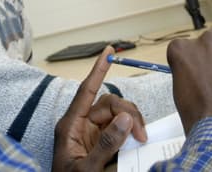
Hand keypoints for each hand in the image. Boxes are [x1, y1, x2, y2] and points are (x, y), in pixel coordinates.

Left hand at [52, 46, 147, 171]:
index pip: (85, 91)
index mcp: (70, 126)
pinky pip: (120, 129)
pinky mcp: (101, 144)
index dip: (97, 70)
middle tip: (141, 135)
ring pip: (118, 115)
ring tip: (141, 141)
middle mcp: (81, 126)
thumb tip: (125, 118)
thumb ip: (107, 145)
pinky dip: (131, 132)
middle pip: (109, 104)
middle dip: (128, 113)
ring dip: (132, 122)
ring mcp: (92, 134)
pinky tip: (137, 142)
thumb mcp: (88, 170)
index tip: (108, 51)